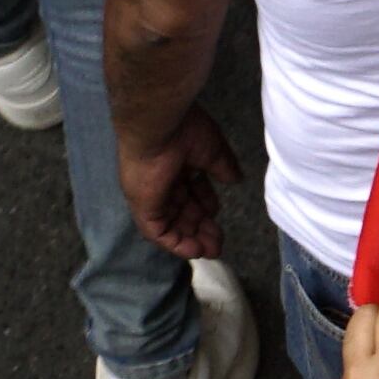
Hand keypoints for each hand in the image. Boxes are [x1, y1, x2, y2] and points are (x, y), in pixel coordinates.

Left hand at [118, 104, 243, 257]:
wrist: (160, 126)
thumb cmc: (185, 132)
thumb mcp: (213, 151)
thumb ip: (223, 167)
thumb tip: (235, 179)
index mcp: (175, 165)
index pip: (190, 191)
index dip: (205, 206)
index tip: (219, 217)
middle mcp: (160, 182)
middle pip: (182, 211)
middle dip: (201, 228)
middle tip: (218, 242)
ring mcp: (150, 195)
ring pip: (171, 224)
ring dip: (191, 239)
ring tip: (211, 251)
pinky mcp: (143, 206)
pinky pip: (157, 231)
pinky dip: (174, 243)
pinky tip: (194, 251)